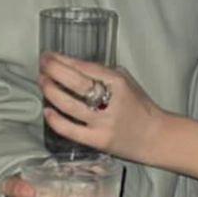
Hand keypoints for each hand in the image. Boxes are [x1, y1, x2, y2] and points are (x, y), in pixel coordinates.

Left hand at [38, 53, 167, 165]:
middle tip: (42, 64)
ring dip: (52, 91)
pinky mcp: (98, 141)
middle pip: (76, 82)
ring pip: (69, 105)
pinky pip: (71, 130)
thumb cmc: (140, 107)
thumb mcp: (127, 82)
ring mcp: (103, 122)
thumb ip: (104, 74)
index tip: (50, 55)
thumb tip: (75, 67)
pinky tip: (47, 110)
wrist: (155, 137)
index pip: (86, 67)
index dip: (64, 60)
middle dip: (54, 70)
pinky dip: (56, 120)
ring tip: (42, 82)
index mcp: (119, 83)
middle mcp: (111, 101)